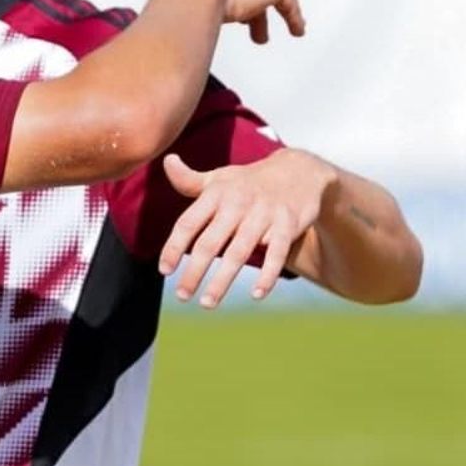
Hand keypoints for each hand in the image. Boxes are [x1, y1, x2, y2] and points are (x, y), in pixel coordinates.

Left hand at [157, 149, 335, 307]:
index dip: (173, 247)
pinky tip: (256, 295)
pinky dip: (267, 275)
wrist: (301, 170)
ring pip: (239, 252)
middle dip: (194, 272)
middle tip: (182, 296)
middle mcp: (237, 204)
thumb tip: (167, 161)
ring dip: (222, 281)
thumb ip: (189, 180)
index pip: (188, 223)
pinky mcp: (288, 224)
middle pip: (210, 243)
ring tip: (207, 303)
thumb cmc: (250, 180)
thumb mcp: (220, 177)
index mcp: (216, 194)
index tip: (164, 271)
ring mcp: (263, 214)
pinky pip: (276, 253)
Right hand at [174, 0, 305, 44]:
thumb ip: (184, 6)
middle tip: (243, 26)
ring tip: (261, 39)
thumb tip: (175, 29)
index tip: (226, 6)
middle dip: (247, 2)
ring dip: (264, 16)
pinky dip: (293, 17)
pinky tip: (296, 32)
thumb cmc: (175, 1)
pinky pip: (288, 1)